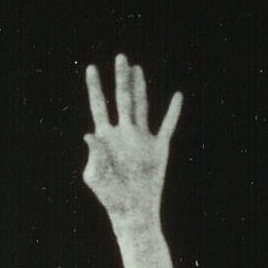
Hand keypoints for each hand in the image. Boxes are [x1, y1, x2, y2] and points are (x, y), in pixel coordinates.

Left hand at [82, 55, 181, 225]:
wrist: (132, 211)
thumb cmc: (109, 196)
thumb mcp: (96, 176)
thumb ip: (94, 154)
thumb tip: (89, 134)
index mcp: (106, 137)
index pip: (99, 106)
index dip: (95, 88)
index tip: (91, 68)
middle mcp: (124, 133)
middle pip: (123, 99)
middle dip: (121, 78)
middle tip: (121, 57)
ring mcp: (141, 139)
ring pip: (142, 106)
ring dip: (141, 88)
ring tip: (138, 69)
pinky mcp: (158, 148)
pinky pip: (167, 126)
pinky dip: (173, 111)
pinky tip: (177, 96)